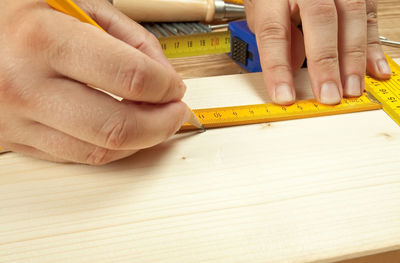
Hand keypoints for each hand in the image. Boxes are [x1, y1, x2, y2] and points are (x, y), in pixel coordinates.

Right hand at [0, 0, 189, 164]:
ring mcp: (18, 120)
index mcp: (43, 39)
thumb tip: (163, 74)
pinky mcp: (16, 140)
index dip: (165, 86)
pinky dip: (111, 147)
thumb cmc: (18, 14)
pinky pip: (77, 156)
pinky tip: (122, 130)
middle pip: (117, 127)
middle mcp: (26, 86)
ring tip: (155, 123)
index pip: (129, 77)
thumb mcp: (73, 1)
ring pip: (99, 151)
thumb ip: (128, 35)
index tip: (174, 87)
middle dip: (162, 124)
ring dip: (141, 141)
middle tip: (176, 113)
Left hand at [245, 0, 390, 104]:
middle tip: (328, 96)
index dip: (278, 67)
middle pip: (319, 20)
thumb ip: (276, 36)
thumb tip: (292, 67)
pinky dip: (372, 47)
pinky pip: (369, 16)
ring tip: (351, 89)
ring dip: (353, 59)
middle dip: (325, 63)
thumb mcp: (264, 12)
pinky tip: (374, 70)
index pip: (274, 32)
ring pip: (351, 16)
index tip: (284, 96)